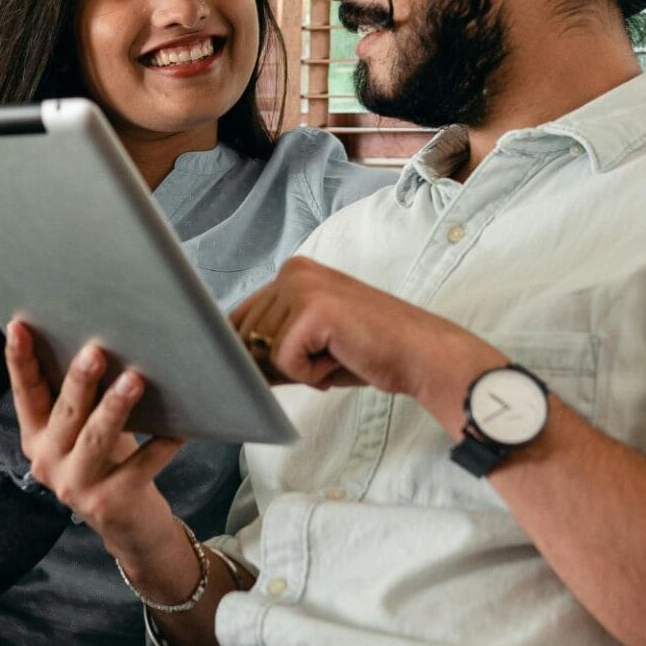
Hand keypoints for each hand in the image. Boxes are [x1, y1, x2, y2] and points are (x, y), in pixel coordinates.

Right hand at [4, 321, 192, 582]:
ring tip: (134, 380)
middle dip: (78, 381)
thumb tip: (102, 339)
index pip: (26, 393)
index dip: (20, 360)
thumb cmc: (108, 461)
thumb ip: (79, 399)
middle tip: (94, 352)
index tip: (19, 326)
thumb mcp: (83, 431)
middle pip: (64, 413)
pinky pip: (140, 466)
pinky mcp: (110, 503)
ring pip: (96, 439)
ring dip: (115, 408)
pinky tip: (178, 426)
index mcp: (35, 437)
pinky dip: (160, 444)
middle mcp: (47, 462)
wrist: (129, 527)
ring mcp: (76, 486)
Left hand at [230, 257, 508, 432]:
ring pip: (264, 352)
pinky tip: (341, 356)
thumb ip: (269, 345)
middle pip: (246, 338)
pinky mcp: (312, 310)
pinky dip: (311, 374)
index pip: (238, 320)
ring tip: (336, 355)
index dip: (253, 353)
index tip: (284, 363)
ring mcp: (301, 287)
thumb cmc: (367, 351)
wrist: (419, 355)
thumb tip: (226, 364)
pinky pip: (285, 362)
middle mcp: (292, 271)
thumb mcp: (308, 344)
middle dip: (278, 364)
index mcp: (290, 273)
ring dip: (298, 369)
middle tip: (325, 359)